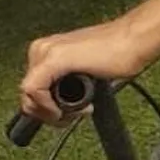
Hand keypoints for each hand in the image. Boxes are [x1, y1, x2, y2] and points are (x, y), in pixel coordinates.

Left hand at [19, 18, 146, 123]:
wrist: (131, 42)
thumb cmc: (117, 55)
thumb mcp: (85, 76)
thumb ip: (70, 85)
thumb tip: (64, 104)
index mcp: (47, 52)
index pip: (32, 91)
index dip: (47, 112)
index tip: (70, 115)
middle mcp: (42, 49)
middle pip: (28, 95)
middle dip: (48, 115)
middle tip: (73, 117)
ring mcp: (46, 52)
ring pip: (28, 95)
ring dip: (51, 114)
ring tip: (77, 112)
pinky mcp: (54, 59)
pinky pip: (34, 90)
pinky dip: (48, 107)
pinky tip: (65, 112)